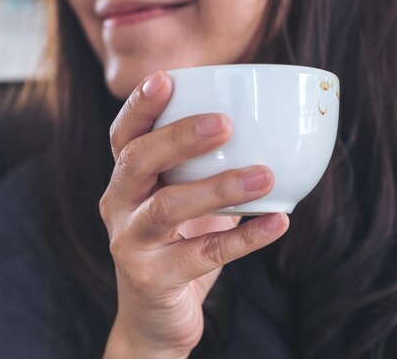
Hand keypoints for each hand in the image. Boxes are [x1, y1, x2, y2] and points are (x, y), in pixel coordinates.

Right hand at [100, 70, 289, 358]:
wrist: (155, 316)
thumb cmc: (177, 244)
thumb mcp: (183, 200)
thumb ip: (206, 168)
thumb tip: (270, 126)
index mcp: (126, 180)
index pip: (124, 135)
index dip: (140, 106)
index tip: (166, 79)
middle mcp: (119, 205)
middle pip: (137, 162)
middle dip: (178, 138)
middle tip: (224, 123)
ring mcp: (130, 242)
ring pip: (167, 207)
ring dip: (218, 187)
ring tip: (264, 175)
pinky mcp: (151, 278)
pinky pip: (202, 255)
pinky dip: (244, 239)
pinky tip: (278, 222)